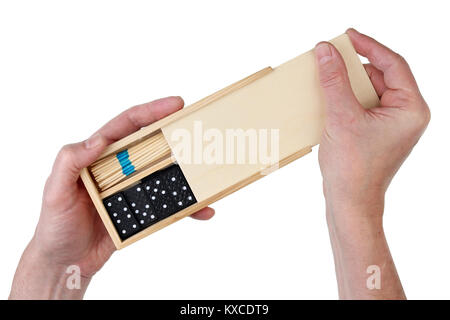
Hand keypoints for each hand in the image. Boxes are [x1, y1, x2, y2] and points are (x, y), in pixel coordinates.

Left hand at [10, 96, 214, 298]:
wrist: (66, 262)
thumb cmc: (54, 225)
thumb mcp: (55, 191)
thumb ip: (69, 162)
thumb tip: (97, 141)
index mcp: (98, 157)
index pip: (126, 126)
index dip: (150, 112)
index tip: (175, 104)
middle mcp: (118, 168)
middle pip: (151, 144)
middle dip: (175, 133)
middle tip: (197, 129)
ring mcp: (131, 188)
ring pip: (163, 173)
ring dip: (186, 172)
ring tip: (206, 170)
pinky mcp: (140, 210)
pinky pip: (167, 204)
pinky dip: (186, 207)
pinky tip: (201, 210)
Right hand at [315, 29, 428, 298]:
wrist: (350, 203)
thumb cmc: (353, 167)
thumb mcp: (341, 116)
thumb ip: (334, 80)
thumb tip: (325, 50)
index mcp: (410, 108)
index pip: (393, 64)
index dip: (369, 46)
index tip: (346, 36)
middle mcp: (406, 114)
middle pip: (380, 76)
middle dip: (354, 67)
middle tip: (330, 56)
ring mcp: (392, 125)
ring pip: (369, 91)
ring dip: (347, 83)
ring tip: (325, 78)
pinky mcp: (377, 133)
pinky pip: (362, 106)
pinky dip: (345, 99)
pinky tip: (327, 98)